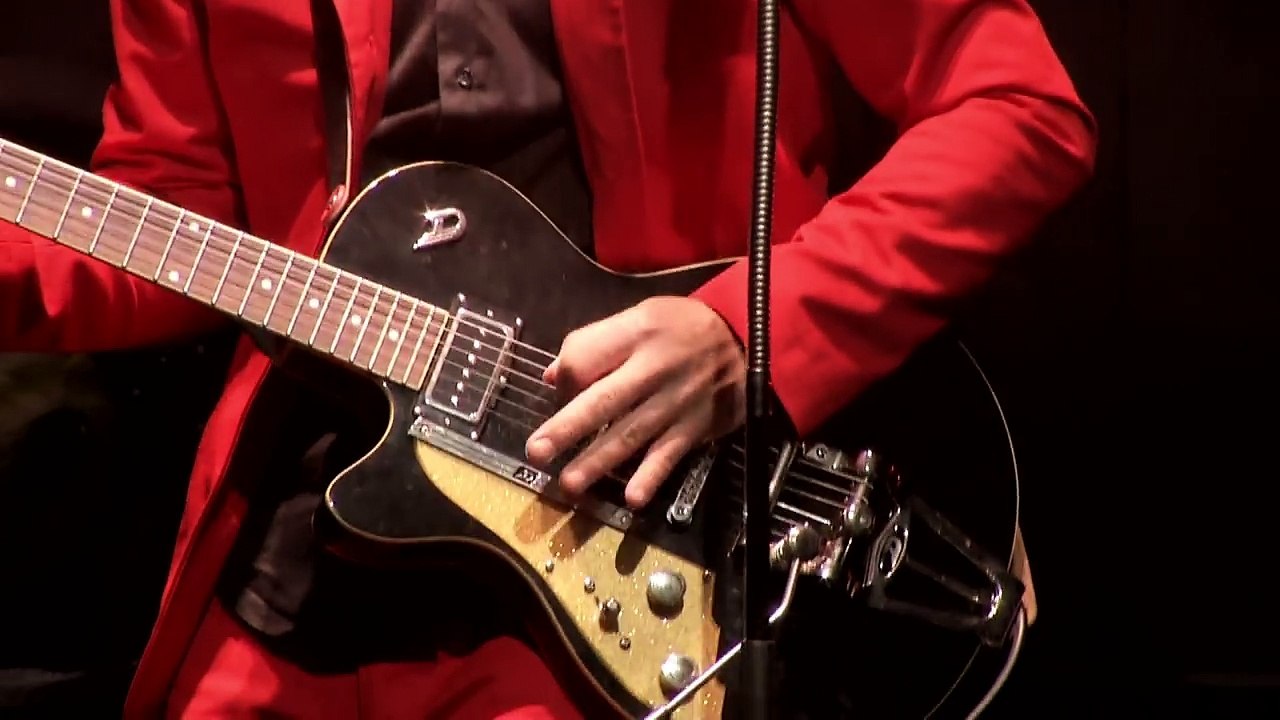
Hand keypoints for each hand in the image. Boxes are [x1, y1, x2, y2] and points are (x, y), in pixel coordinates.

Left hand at [525, 296, 745, 507]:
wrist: (751, 338)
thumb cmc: (685, 327)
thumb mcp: (642, 315)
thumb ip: (597, 342)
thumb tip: (552, 377)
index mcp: (636, 333)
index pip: (587, 358)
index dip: (565, 379)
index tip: (558, 393)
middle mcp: (654, 369)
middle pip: (603, 401)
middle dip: (568, 428)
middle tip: (537, 452)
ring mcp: (676, 402)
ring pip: (631, 434)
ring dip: (599, 461)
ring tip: (570, 483)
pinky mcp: (696, 427)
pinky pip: (669, 455)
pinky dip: (651, 477)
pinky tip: (632, 498)